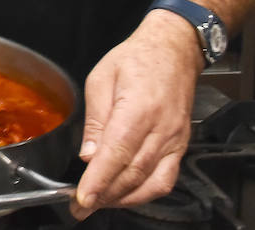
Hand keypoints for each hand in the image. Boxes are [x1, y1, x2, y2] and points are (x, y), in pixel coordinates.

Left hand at [70, 10, 202, 218]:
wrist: (172, 51)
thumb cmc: (134, 59)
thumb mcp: (100, 80)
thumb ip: (95, 120)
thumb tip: (87, 155)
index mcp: (137, 109)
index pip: (115, 154)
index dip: (98, 180)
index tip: (82, 198)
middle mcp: (160, 129)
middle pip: (132, 173)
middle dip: (104, 196)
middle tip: (80, 208)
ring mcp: (174, 140)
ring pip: (150, 182)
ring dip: (123, 198)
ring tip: (99, 203)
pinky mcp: (180, 145)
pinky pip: (166, 178)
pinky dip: (146, 192)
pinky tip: (126, 195)